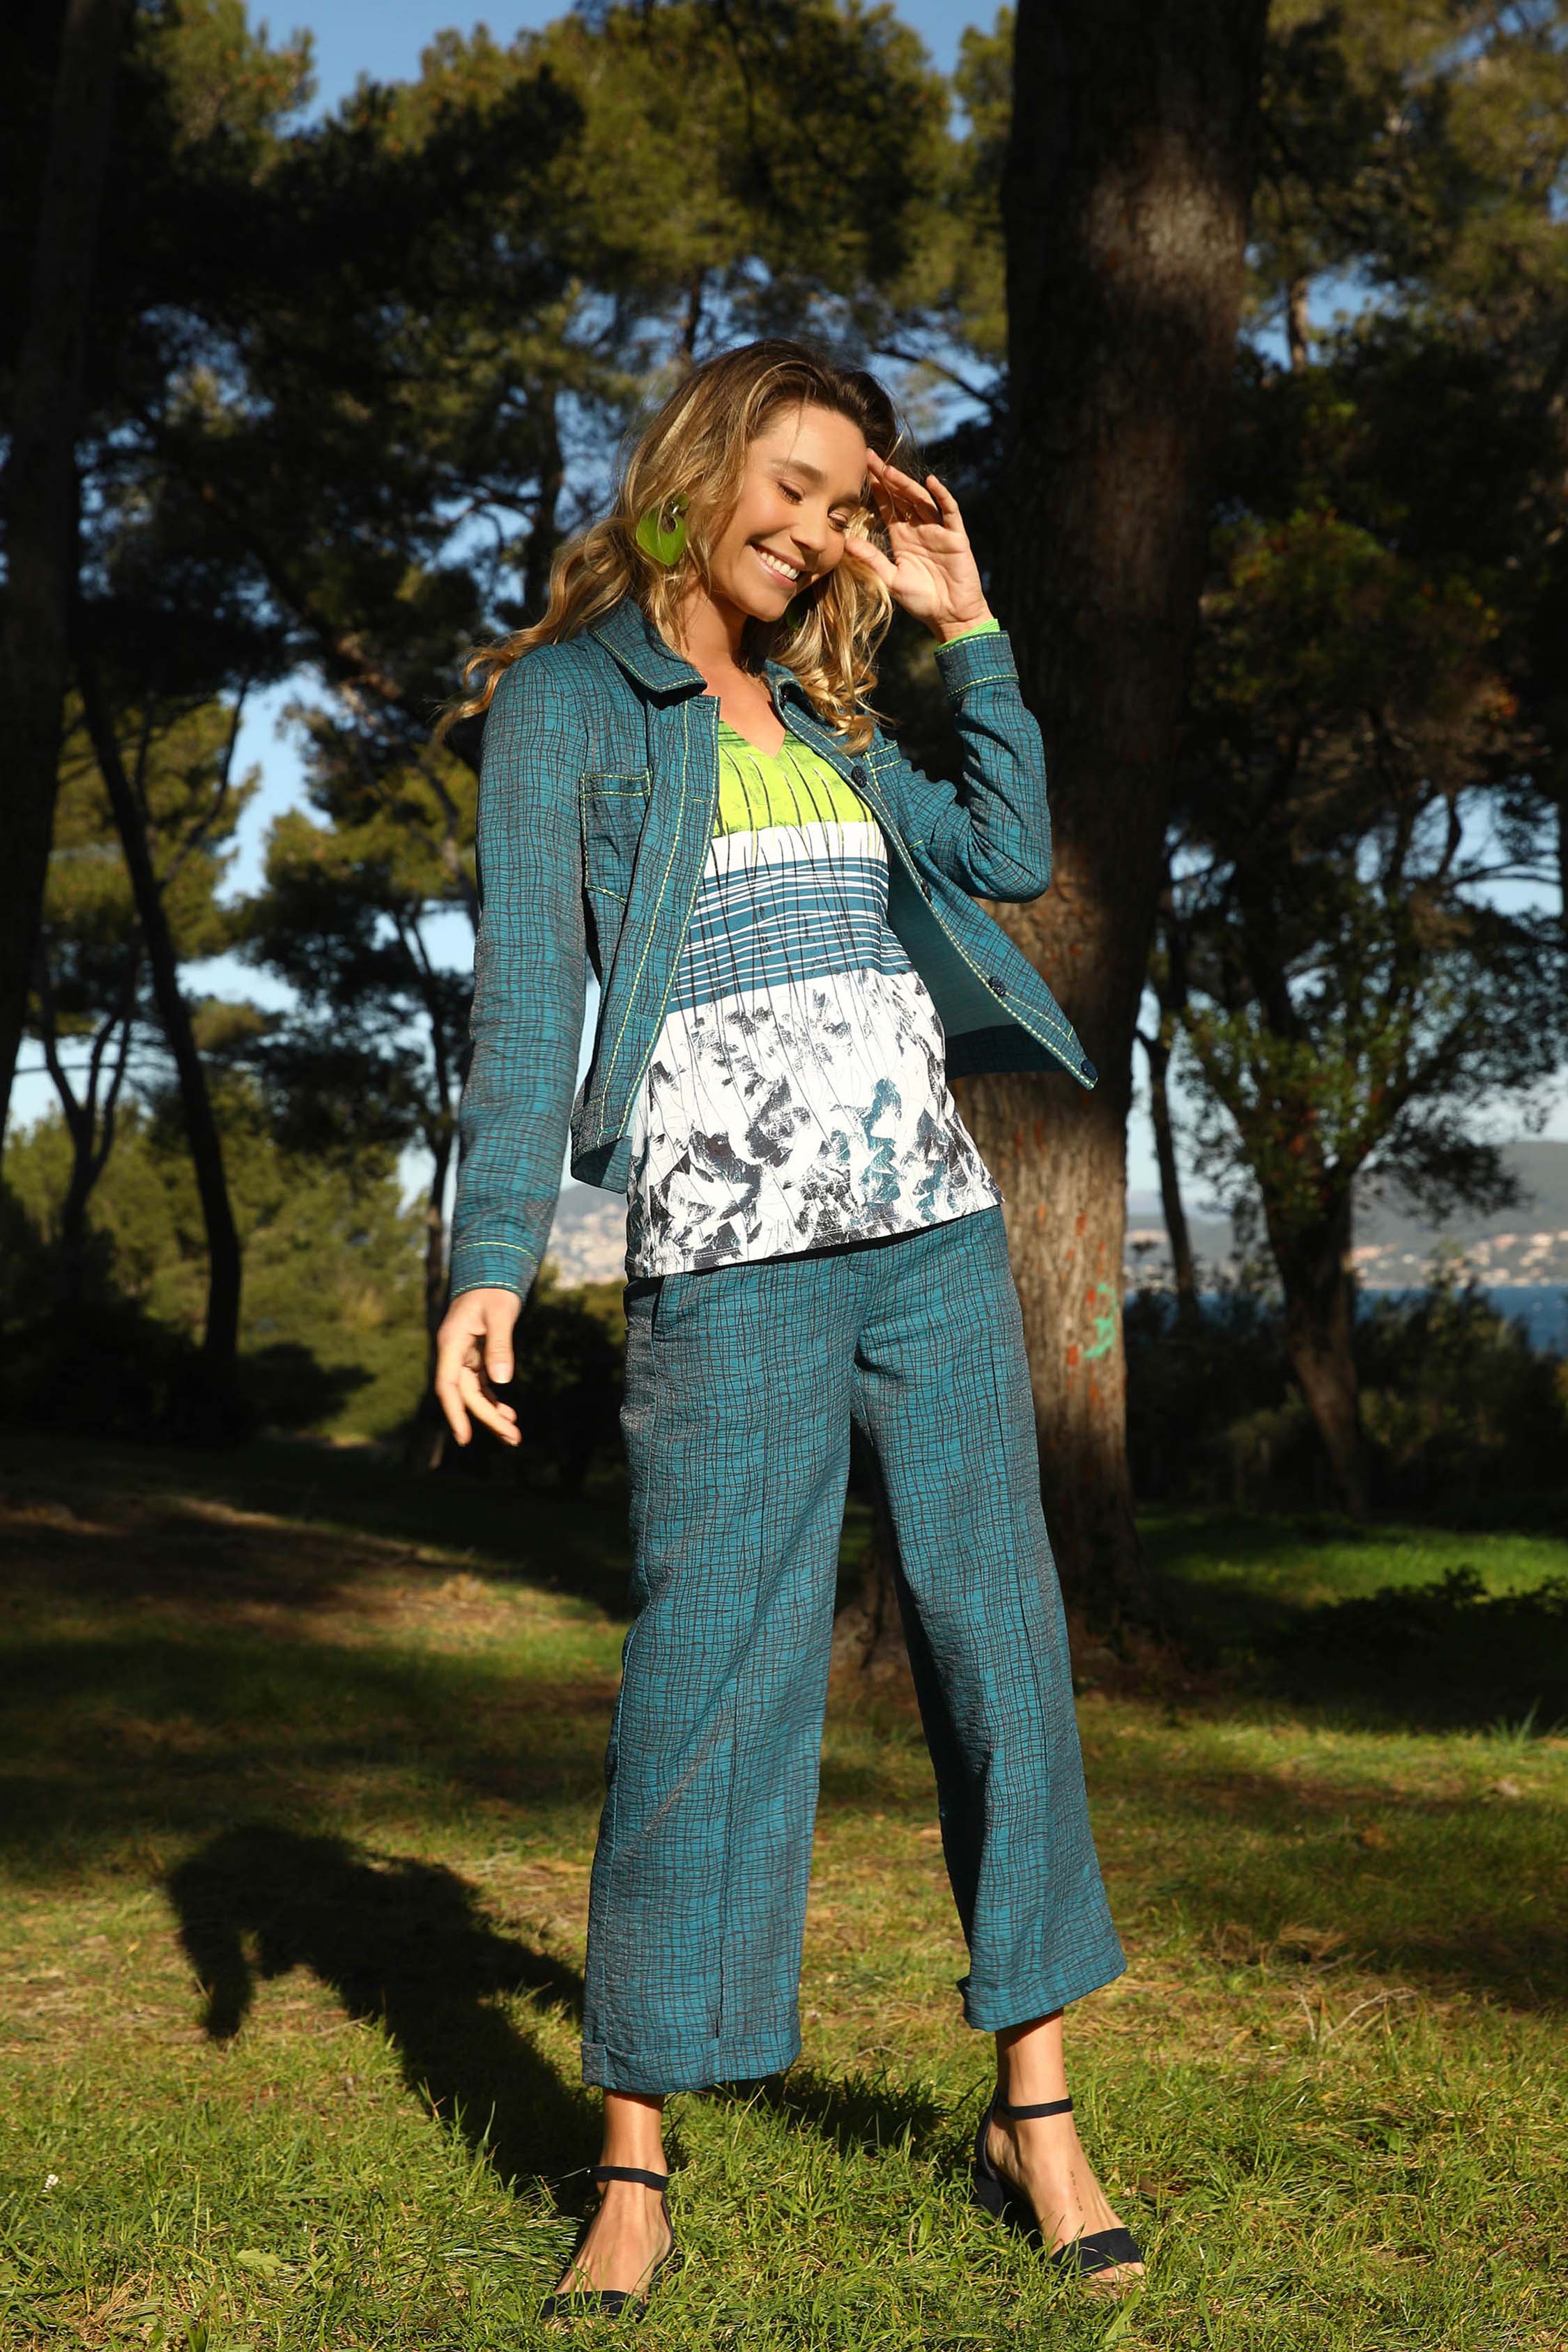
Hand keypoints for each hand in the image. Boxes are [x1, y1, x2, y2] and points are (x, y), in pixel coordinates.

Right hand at [433, 1285, 521, 1446]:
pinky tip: (507, 1414)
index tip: (465, 1437)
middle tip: (513, 1439)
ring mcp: (464, 1355)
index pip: (448, 1386)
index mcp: (452, 1343)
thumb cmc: (494, 1289)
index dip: (455, 1413)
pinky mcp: (476, 1355)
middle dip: (487, 1418)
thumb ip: (500, 1345)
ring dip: (491, 1413)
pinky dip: (493, 1399)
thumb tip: (502, 1380)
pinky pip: (481, 1384)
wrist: (492, 1271)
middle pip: (466, 1394)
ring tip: (513, 1434)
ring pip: (474, 1392)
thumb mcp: (501, 1314)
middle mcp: (454, 1353)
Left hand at [840, 449, 992, 638]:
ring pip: (921, 500)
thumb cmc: (922, 602)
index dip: (876, 488)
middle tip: (869, 457)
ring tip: (890, 471)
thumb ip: (872, 559)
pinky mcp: (956, 536)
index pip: (887, 507)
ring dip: (906, 485)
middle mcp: (919, 529)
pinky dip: (942, 496)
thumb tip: (846, 542)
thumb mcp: (891, 579)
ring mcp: (939, 531)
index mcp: (902, 538)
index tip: (861, 469)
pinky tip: (931, 483)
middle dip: (887, 478)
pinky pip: (950, 511)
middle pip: (902, 497)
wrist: (951, 617)